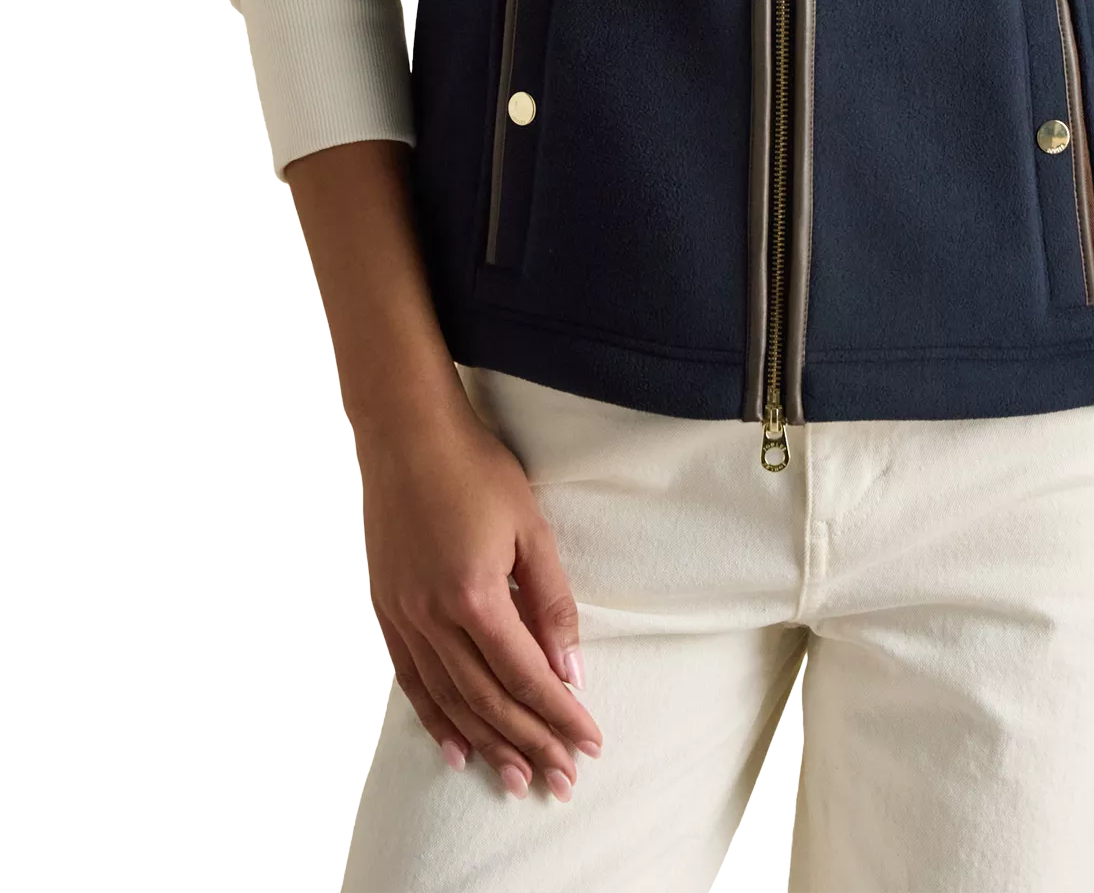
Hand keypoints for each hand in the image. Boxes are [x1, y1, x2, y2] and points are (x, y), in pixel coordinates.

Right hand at [356, 407, 603, 801]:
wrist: (405, 433)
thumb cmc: (476, 469)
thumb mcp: (529, 527)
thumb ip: (550, 601)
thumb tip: (569, 668)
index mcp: (475, 596)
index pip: (525, 675)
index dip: (559, 714)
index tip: (589, 743)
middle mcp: (433, 617)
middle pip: (488, 700)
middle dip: (530, 742)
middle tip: (562, 780)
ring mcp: (404, 616)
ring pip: (449, 699)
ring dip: (487, 743)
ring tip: (516, 779)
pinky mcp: (385, 609)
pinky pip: (411, 680)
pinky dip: (435, 719)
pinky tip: (457, 747)